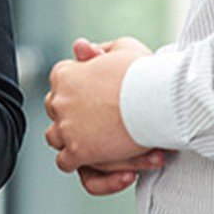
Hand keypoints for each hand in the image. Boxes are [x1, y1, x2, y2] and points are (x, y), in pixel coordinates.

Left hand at [45, 35, 167, 180]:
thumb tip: (79, 47)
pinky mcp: (78, 151)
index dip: (82, 93)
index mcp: (65, 74)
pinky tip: (113, 167)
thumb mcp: (122, 48)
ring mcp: (66, 127)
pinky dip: (87, 166)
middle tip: (108, 123)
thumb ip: (99, 51)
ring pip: (56, 138)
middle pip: (57, 111)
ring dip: (76, 142)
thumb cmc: (145, 72)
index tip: (105, 97)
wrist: (157, 97)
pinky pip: (68, 163)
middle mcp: (59, 100)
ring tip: (108, 144)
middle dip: (76, 117)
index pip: (62, 86)